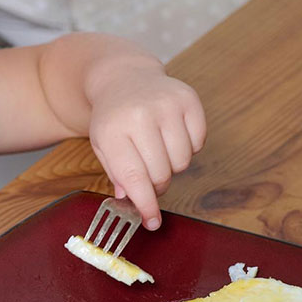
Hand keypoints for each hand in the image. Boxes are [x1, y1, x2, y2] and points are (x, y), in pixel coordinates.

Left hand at [87, 61, 205, 228]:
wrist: (124, 78)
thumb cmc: (113, 119)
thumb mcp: (102, 146)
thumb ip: (116, 174)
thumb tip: (131, 200)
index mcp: (112, 130)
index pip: (134, 178)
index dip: (146, 205)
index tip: (152, 222)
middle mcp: (140, 115)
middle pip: (161, 174)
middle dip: (157, 184)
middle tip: (149, 177)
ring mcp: (166, 104)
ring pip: (182, 162)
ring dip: (172, 165)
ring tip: (158, 150)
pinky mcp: (188, 99)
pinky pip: (199, 142)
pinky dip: (188, 146)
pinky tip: (171, 134)